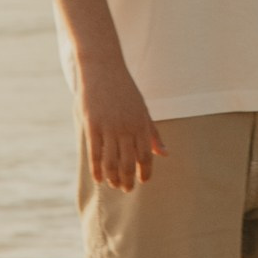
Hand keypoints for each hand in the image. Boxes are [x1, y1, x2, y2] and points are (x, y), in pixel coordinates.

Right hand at [79, 56, 165, 191]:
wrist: (103, 68)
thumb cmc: (125, 90)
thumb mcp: (142, 110)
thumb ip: (152, 134)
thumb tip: (164, 154)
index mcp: (141, 124)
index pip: (145, 156)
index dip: (145, 171)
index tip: (142, 181)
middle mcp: (126, 128)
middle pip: (128, 163)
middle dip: (128, 179)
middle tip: (126, 188)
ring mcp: (108, 127)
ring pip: (111, 162)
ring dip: (113, 178)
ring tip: (114, 185)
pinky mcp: (92, 125)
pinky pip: (95, 153)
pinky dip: (97, 169)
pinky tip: (98, 179)